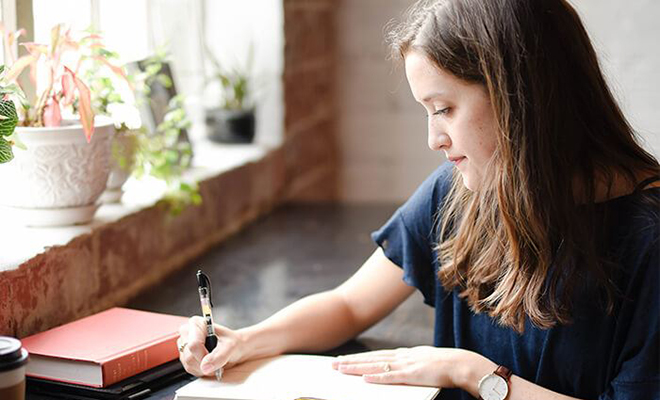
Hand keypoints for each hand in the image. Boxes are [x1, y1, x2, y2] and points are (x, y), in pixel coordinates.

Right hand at [177, 316, 244, 376]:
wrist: (235, 348)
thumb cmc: (233, 342)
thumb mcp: (231, 346)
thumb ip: (219, 356)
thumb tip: (205, 367)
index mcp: (196, 324)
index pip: (193, 345)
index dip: (204, 356)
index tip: (215, 358)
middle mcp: (187, 332)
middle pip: (189, 357)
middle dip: (205, 363)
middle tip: (217, 360)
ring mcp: (184, 345)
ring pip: (188, 365)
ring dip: (203, 368)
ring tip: (214, 361)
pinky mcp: (184, 356)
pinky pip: (189, 369)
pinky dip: (201, 370)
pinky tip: (209, 363)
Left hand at [331, 346, 479, 387]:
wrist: (462, 364)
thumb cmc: (445, 366)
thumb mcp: (423, 362)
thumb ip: (409, 365)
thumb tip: (397, 369)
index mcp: (405, 354)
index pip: (377, 355)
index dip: (359, 358)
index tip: (344, 360)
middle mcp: (402, 356)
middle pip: (371, 358)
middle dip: (351, 361)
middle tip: (333, 364)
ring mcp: (406, 364)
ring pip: (376, 365)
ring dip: (357, 367)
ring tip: (341, 369)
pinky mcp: (413, 375)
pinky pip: (391, 377)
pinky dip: (377, 377)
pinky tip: (365, 378)